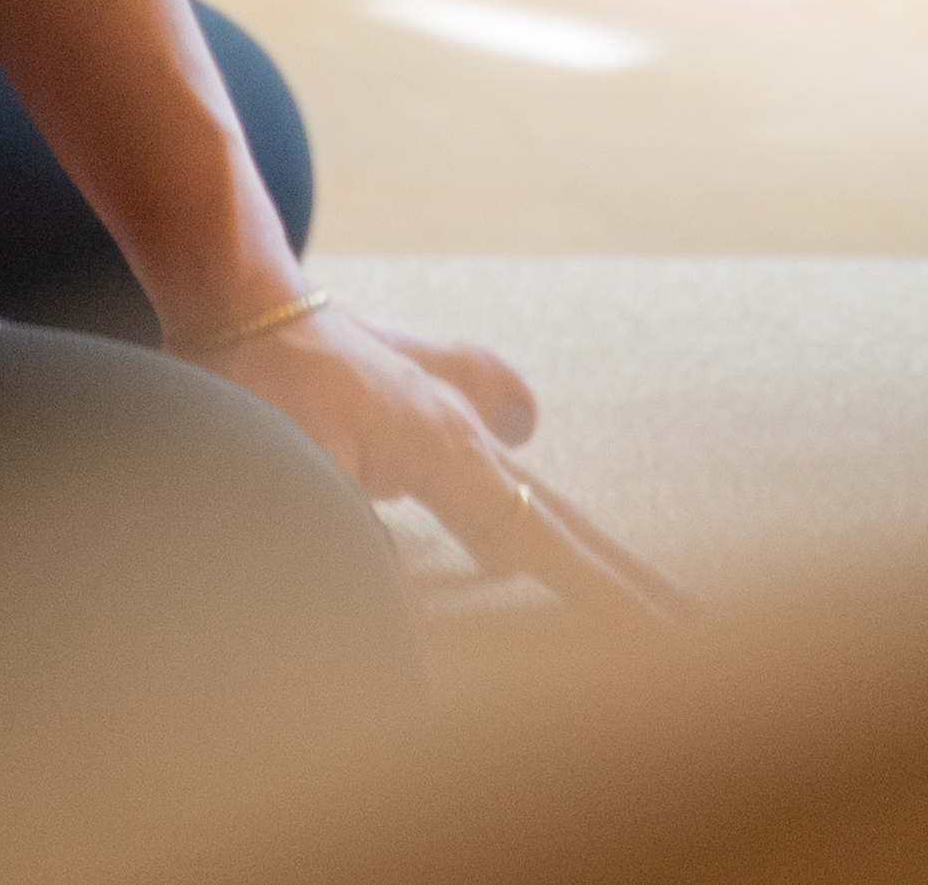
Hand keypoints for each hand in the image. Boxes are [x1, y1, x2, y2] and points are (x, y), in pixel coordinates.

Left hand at [207, 307, 690, 623]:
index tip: (666, 638)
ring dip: (567, 524)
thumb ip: (363, 552)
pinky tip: (521, 427)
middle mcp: (458, 424)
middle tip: (691, 619)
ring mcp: (437, 396)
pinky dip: (509, 427)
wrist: (236, 289)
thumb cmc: (258, 385)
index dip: (602, 596)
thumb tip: (409, 635)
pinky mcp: (407, 377)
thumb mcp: (302, 477)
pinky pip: (482, 404)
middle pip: (556, 513)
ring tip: (613, 566)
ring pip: (523, 473)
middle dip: (621, 571)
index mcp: (444, 449)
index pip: (541, 542)